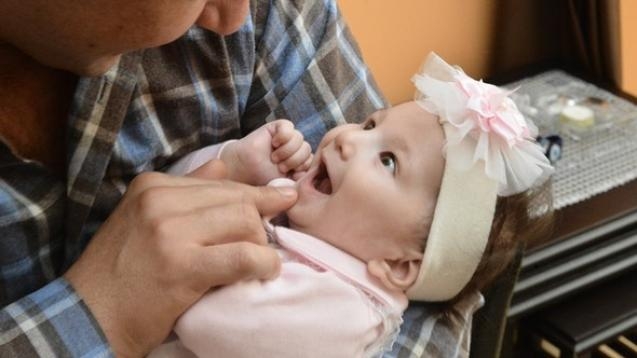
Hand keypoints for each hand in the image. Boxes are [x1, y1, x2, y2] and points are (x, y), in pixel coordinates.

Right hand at [64, 160, 296, 356]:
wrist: (89, 315)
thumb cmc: (122, 271)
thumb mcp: (145, 218)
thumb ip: (185, 189)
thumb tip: (222, 166)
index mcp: (153, 185)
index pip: (222, 182)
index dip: (255, 195)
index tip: (283, 198)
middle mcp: (160, 200)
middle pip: (237, 199)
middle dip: (261, 219)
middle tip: (269, 240)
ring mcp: (170, 232)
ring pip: (245, 221)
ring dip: (261, 244)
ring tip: (259, 261)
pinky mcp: (182, 266)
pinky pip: (243, 256)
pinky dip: (264, 263)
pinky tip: (266, 271)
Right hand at [221, 119, 311, 184]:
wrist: (242, 169)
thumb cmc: (261, 178)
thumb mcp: (285, 184)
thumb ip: (300, 181)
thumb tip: (311, 175)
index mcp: (300, 163)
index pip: (313, 161)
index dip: (303, 168)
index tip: (290, 175)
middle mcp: (295, 149)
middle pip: (308, 150)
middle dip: (294, 161)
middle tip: (280, 167)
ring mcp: (288, 137)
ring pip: (300, 139)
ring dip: (287, 151)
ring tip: (274, 157)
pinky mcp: (278, 127)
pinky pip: (289, 127)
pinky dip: (282, 137)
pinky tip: (273, 144)